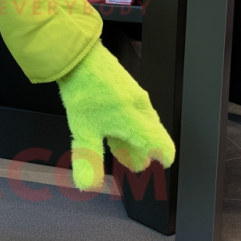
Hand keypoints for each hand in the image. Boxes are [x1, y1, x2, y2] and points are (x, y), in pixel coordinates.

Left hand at [57, 41, 175, 190]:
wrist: (77, 55)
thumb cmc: (82, 89)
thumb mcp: (83, 130)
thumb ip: (88, 159)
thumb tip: (89, 185)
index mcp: (136, 121)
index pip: (162, 144)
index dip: (163, 157)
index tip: (162, 164)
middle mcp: (140, 106)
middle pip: (152, 134)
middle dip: (142, 151)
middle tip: (131, 162)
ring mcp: (134, 93)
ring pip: (142, 121)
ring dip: (134, 137)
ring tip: (117, 145)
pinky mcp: (124, 83)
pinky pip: (133, 107)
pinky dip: (127, 121)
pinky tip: (110, 122)